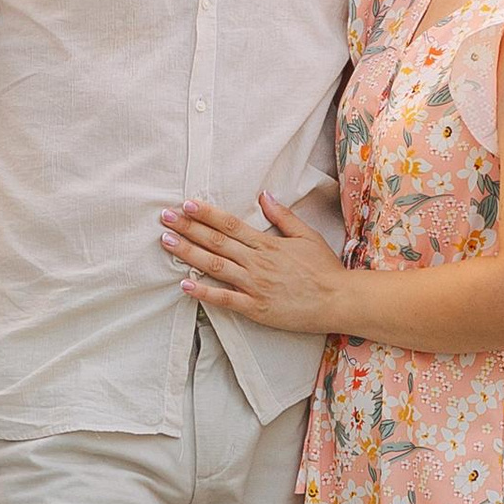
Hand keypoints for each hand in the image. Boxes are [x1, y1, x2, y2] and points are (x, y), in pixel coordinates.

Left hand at [159, 193, 346, 336]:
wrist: (339, 300)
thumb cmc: (324, 269)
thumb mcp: (307, 236)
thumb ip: (283, 216)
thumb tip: (264, 195)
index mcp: (267, 244)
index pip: (230, 225)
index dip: (206, 214)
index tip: (186, 204)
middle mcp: (257, 262)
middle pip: (216, 242)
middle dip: (188, 228)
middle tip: (165, 217)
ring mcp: (254, 286)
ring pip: (215, 266)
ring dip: (188, 254)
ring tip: (167, 242)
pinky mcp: (256, 308)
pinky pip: (225, 299)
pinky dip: (203, 292)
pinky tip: (184, 286)